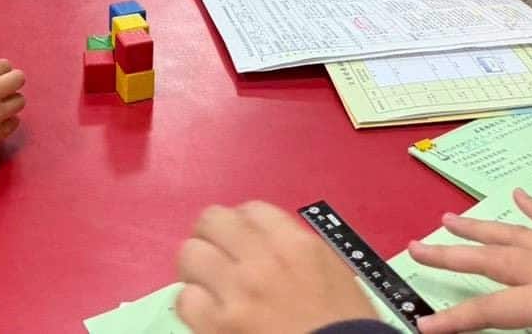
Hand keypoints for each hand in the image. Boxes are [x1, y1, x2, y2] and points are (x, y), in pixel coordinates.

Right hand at [0, 58, 25, 171]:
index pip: (3, 65)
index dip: (4, 67)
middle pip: (18, 79)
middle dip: (15, 80)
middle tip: (6, 85)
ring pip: (20, 102)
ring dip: (14, 101)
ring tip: (4, 104)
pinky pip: (14, 123)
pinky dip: (10, 121)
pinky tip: (1, 122)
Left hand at [176, 202, 377, 332]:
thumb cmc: (345, 325)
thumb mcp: (332, 270)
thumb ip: (294, 248)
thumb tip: (263, 241)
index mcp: (295, 244)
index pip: (250, 210)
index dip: (243, 223)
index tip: (242, 237)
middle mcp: (261, 260)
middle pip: (212, 221)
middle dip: (212, 235)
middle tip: (217, 253)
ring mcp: (237, 291)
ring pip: (190, 254)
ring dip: (198, 267)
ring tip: (207, 282)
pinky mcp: (217, 325)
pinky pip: (185, 298)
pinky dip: (193, 303)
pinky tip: (206, 310)